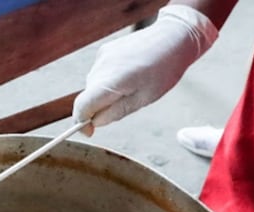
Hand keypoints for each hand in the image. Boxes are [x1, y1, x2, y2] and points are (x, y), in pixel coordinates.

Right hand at [73, 5, 218, 134]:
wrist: (171, 38)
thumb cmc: (163, 70)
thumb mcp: (143, 99)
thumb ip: (116, 112)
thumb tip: (96, 122)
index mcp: (112, 81)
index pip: (82, 106)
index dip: (82, 122)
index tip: (90, 132)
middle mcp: (101, 67)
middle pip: (87, 97)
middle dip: (98, 108)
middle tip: (124, 106)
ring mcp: (101, 56)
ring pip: (93, 86)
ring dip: (104, 94)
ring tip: (131, 87)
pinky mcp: (104, 50)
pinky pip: (99, 73)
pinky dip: (107, 81)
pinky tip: (128, 75)